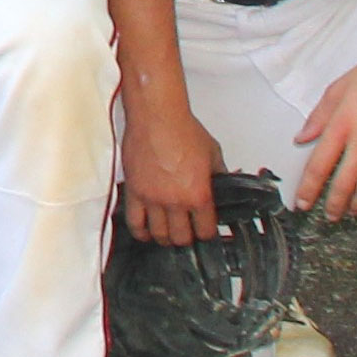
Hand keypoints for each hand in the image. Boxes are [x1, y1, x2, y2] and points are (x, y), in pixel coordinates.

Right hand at [119, 92, 222, 245]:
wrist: (157, 118)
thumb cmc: (183, 130)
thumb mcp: (213, 153)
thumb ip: (218, 175)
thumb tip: (222, 185)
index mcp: (198, 194)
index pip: (205, 230)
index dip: (208, 233)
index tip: (206, 231)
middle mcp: (175, 201)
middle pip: (181, 237)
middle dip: (187, 239)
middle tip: (187, 233)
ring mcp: (152, 199)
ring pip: (158, 234)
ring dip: (165, 238)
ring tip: (168, 234)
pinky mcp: (134, 192)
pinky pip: (134, 222)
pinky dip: (140, 232)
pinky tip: (146, 232)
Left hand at [293, 48, 356, 220]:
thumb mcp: (337, 90)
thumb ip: (318, 118)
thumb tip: (302, 139)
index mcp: (341, 126)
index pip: (319, 166)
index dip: (309, 190)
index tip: (303, 202)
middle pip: (344, 185)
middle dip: (333, 206)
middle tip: (328, 215)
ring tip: (351, 212)